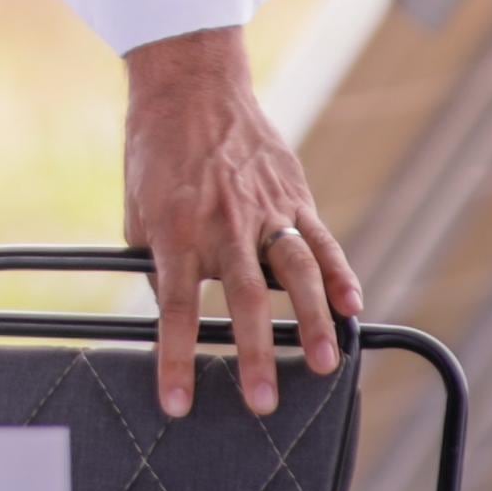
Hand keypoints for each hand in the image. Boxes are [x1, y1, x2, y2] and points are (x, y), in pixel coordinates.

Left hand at [123, 26, 360, 420]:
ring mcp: (264, 210)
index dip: (175, 359)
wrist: (191, 87)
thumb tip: (166, 305)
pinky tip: (354, 308)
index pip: (173, 307)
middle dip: (255, 354)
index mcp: (176, 230)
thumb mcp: (138, 208)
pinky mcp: (293, 196)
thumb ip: (155, 258)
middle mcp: (223, 223)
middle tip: (263, 402)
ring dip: (313, 321)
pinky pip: (321, 241)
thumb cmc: (156, 152)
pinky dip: (340, 275)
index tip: (177, 403)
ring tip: (326, 365)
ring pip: (295, 273)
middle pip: (242, 299)